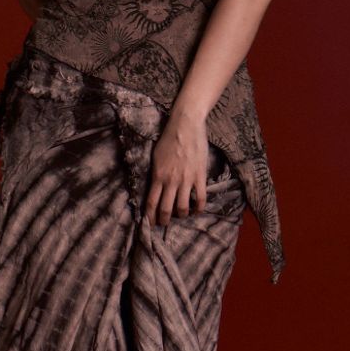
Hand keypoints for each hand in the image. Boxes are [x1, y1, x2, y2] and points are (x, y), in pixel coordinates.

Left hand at [144, 111, 208, 227]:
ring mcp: (186, 180)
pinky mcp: (199, 176)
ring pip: (182, 207)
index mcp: (158, 176)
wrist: (185, 126)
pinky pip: (200, 198)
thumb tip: (155, 185)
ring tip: (181, 216)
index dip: (149, 216)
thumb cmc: (168, 138)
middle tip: (164, 224)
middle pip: (165, 208)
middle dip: (164, 220)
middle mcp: (170, 181)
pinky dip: (198, 208)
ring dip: (181, 215)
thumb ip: (156, 173)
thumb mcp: (156, 156)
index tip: (149, 224)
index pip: (151, 202)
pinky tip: (197, 210)